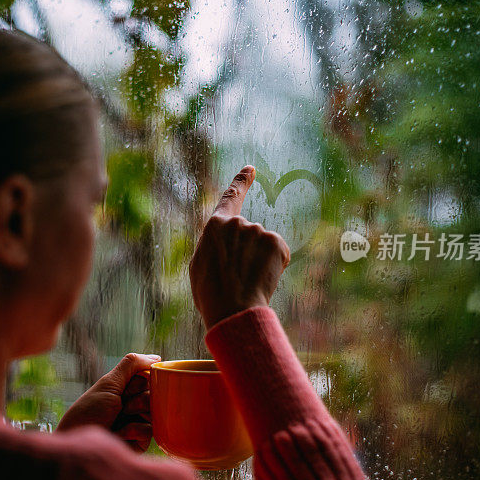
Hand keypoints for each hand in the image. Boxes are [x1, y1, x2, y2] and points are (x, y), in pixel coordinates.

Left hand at [56, 353, 159, 452]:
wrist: (80, 444)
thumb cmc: (89, 411)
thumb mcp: (109, 382)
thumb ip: (132, 364)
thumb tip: (157, 357)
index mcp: (127, 388)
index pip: (149, 376)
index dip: (138, 380)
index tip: (124, 387)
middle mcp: (135, 404)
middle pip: (154, 392)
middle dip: (136, 397)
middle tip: (120, 404)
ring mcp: (139, 422)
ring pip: (155, 410)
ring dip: (135, 412)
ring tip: (118, 418)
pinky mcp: (141, 441)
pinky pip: (150, 429)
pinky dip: (133, 430)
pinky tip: (119, 434)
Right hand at [190, 165, 289, 329]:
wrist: (233, 311)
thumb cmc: (211, 294)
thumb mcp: (200, 266)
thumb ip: (214, 246)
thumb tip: (223, 244)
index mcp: (214, 226)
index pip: (230, 197)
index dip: (240, 182)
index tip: (251, 168)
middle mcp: (237, 222)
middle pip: (248, 235)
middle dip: (247, 253)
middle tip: (237, 278)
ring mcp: (258, 231)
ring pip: (264, 245)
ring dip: (260, 261)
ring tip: (247, 281)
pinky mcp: (276, 242)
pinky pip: (279, 253)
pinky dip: (275, 266)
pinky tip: (262, 279)